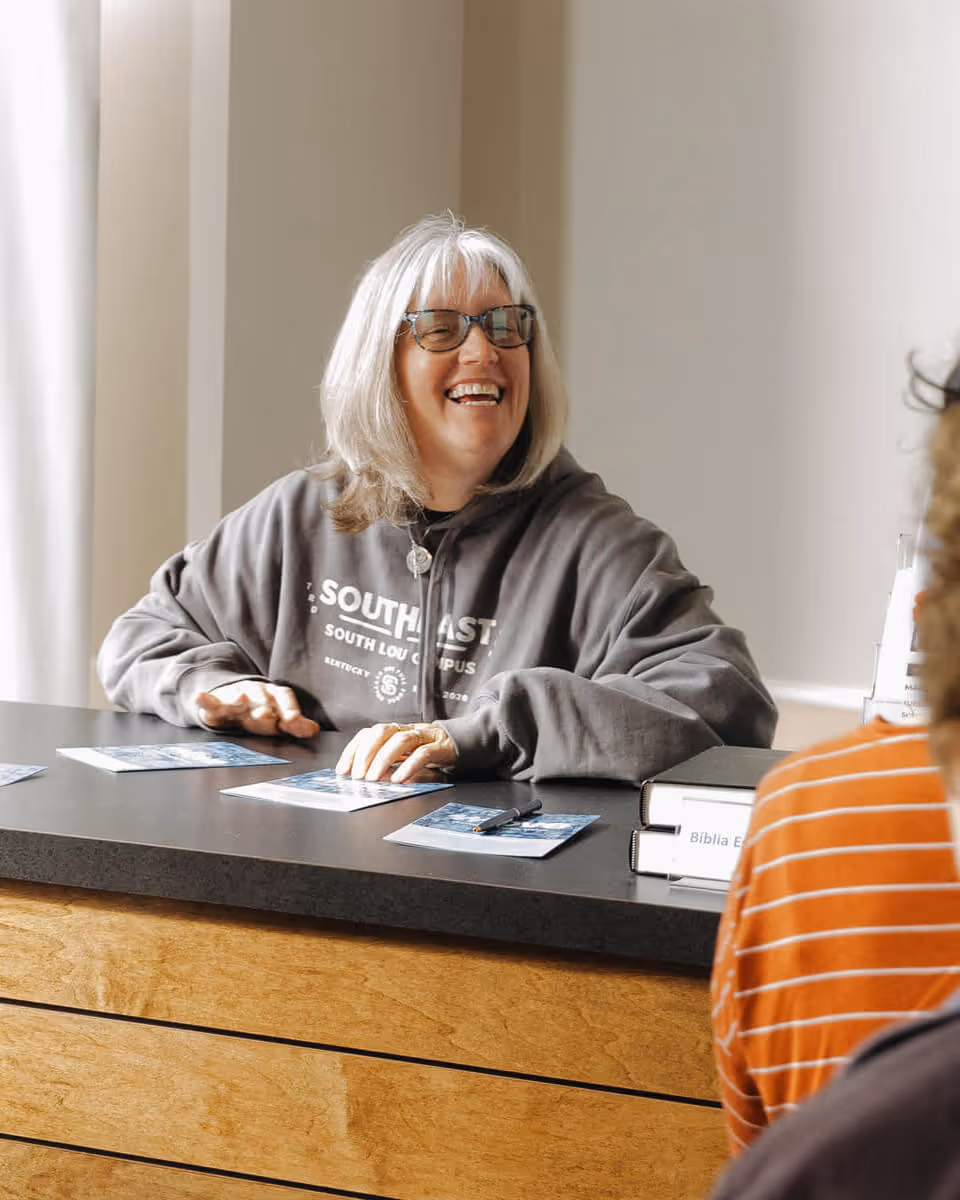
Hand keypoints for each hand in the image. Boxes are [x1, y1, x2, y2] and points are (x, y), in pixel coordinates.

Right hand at [194, 681, 319, 738]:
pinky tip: (200, 697)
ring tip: (240, 700)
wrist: (231, 701)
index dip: (289, 709)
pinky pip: (209, 700)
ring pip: (238, 695)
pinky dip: (204, 699)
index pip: (284, 698)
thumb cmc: (258, 712)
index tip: (294, 721)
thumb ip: (294, 725)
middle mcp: (255, 693)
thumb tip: (314, 730)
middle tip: (268, 715)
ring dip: (239, 698)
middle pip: (261, 697)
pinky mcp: (215, 703)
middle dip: (264, 706)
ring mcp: (234, 696)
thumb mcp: (277, 719)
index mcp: (273, 697)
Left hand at [336, 722, 456, 782]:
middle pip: (381, 732)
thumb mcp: (403, 759)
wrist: (462, 744)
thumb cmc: (428, 753)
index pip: (367, 734)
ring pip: (401, 740)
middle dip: (365, 753)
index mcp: (394, 732)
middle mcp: (406, 730)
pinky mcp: (441, 747)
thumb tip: (363, 780)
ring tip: (373, 778)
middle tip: (358, 776)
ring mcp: (424, 736)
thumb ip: (386, 766)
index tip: (342, 770)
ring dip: (383, 759)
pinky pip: (423, 753)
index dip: (352, 751)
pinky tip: (399, 779)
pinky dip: (409, 766)